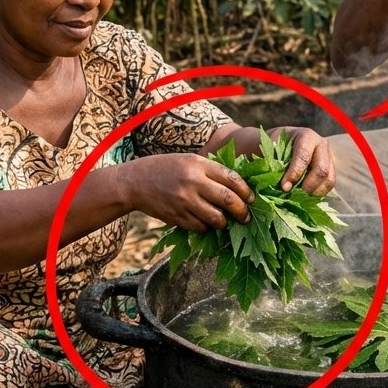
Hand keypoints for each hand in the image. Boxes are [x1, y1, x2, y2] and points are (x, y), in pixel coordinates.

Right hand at [124, 153, 253, 231]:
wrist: (135, 182)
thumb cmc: (166, 168)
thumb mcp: (189, 160)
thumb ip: (211, 170)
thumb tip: (238, 186)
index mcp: (198, 165)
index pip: (231, 179)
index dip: (246, 191)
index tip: (252, 199)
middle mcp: (193, 182)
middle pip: (228, 200)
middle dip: (242, 211)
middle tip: (246, 216)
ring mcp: (184, 201)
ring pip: (216, 218)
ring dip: (224, 222)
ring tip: (225, 221)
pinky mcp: (177, 217)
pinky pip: (200, 227)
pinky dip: (206, 227)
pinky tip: (205, 222)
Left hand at [269, 126, 334, 195]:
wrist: (282, 142)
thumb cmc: (274, 146)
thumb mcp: (271, 150)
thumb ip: (275, 164)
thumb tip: (282, 186)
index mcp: (306, 136)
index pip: (304, 157)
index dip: (294, 173)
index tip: (284, 187)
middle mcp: (321, 144)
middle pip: (322, 169)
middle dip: (308, 185)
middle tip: (294, 193)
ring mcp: (329, 156)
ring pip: (329, 179)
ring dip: (315, 192)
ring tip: (300, 196)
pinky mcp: (331, 168)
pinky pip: (329, 185)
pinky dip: (318, 193)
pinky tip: (305, 195)